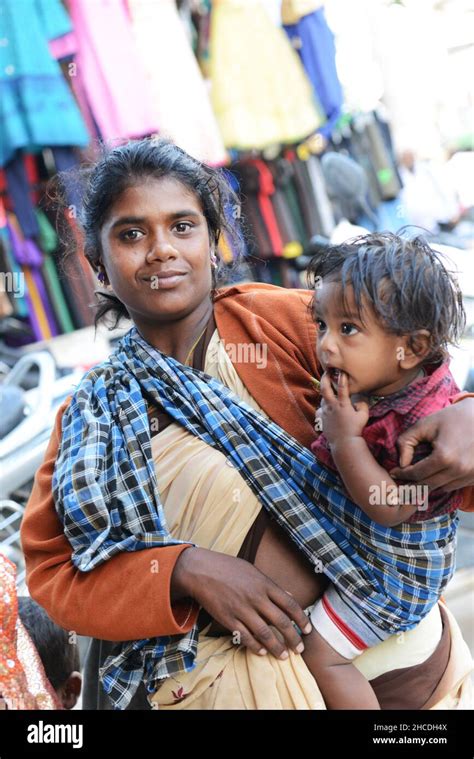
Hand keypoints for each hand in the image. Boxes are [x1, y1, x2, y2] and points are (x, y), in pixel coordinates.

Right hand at [171, 546, 311, 659]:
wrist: (202, 570)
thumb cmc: (229, 568)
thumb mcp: (253, 571)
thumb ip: (271, 586)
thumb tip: (289, 597)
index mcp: (264, 584)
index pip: (289, 605)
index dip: (301, 619)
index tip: (307, 630)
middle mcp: (256, 597)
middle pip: (281, 622)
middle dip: (293, 638)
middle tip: (299, 650)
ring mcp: (242, 609)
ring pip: (264, 633)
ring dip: (276, 647)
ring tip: (283, 656)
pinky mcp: (228, 619)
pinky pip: (245, 636)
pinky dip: (255, 646)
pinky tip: (261, 651)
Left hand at [316, 371, 368, 445]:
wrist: (344, 443)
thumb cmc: (355, 429)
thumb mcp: (364, 416)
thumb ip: (363, 405)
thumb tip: (359, 400)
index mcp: (342, 404)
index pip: (342, 386)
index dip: (342, 377)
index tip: (341, 370)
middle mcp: (331, 406)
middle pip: (324, 388)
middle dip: (325, 378)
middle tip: (326, 372)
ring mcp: (325, 412)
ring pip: (322, 399)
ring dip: (325, 394)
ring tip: (329, 390)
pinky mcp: (321, 419)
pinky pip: (320, 410)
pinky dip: (323, 407)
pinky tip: (326, 408)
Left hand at [391, 398, 473, 490]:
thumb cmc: (454, 417)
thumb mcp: (426, 424)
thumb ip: (407, 441)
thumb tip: (401, 462)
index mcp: (444, 457)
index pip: (417, 474)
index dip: (402, 474)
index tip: (393, 472)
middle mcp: (458, 470)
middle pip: (428, 486)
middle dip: (412, 485)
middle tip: (401, 482)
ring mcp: (469, 475)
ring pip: (441, 488)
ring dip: (428, 485)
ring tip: (417, 479)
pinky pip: (455, 486)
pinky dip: (443, 483)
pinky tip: (436, 475)